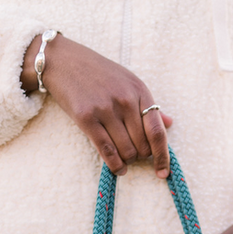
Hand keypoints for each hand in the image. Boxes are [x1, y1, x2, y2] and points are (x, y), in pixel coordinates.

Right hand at [22, 34, 171, 177]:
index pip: (157, 131)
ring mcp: (106, 109)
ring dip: (127, 161)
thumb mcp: (127, 82)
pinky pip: (107, 151)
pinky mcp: (87, 118)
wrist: (63, 60)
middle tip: (134, 155)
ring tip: (124, 159)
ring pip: (127, 151)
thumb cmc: (98, 73)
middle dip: (141, 157)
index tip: (163, 173)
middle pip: (143, 146)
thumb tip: (169, 123)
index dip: (163, 156)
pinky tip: (118, 168)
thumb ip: (147, 105)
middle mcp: (125, 100)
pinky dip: (115, 165)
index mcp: (140, 91)